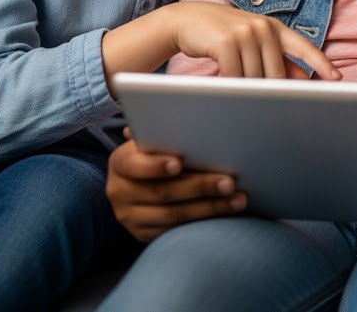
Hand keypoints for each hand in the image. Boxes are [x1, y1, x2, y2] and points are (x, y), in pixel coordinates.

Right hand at [102, 1, 340, 83]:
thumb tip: (305, 81)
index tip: (337, 78)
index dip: (321, 63)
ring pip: (255, 78)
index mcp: (274, 28)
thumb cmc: (224, 35)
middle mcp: (263, 27)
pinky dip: (230, 87)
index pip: (303, 46)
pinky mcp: (226, 41)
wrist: (187, 20)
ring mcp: (245, 32)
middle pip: (276, 74)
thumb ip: (277, 59)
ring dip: (246, 92)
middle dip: (271, 94)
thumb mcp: (253, 42)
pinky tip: (225, 91)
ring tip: (239, 100)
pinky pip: (234, 76)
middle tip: (270, 111)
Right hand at [107, 130, 244, 241]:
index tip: (179, 163)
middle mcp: (119, 192)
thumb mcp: (150, 142)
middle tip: (229, 181)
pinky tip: (225, 214)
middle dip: (200, 186)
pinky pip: (176, 232)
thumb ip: (165, 135)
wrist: (132, 186)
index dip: (157, 165)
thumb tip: (188, 122)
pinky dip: (204, 223)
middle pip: (163, 192)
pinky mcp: (143, 235)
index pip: (136, 165)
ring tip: (237, 200)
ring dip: (210, 208)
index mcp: (120, 163)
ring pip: (174, 215)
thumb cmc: (152, 154)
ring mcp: (129, 217)